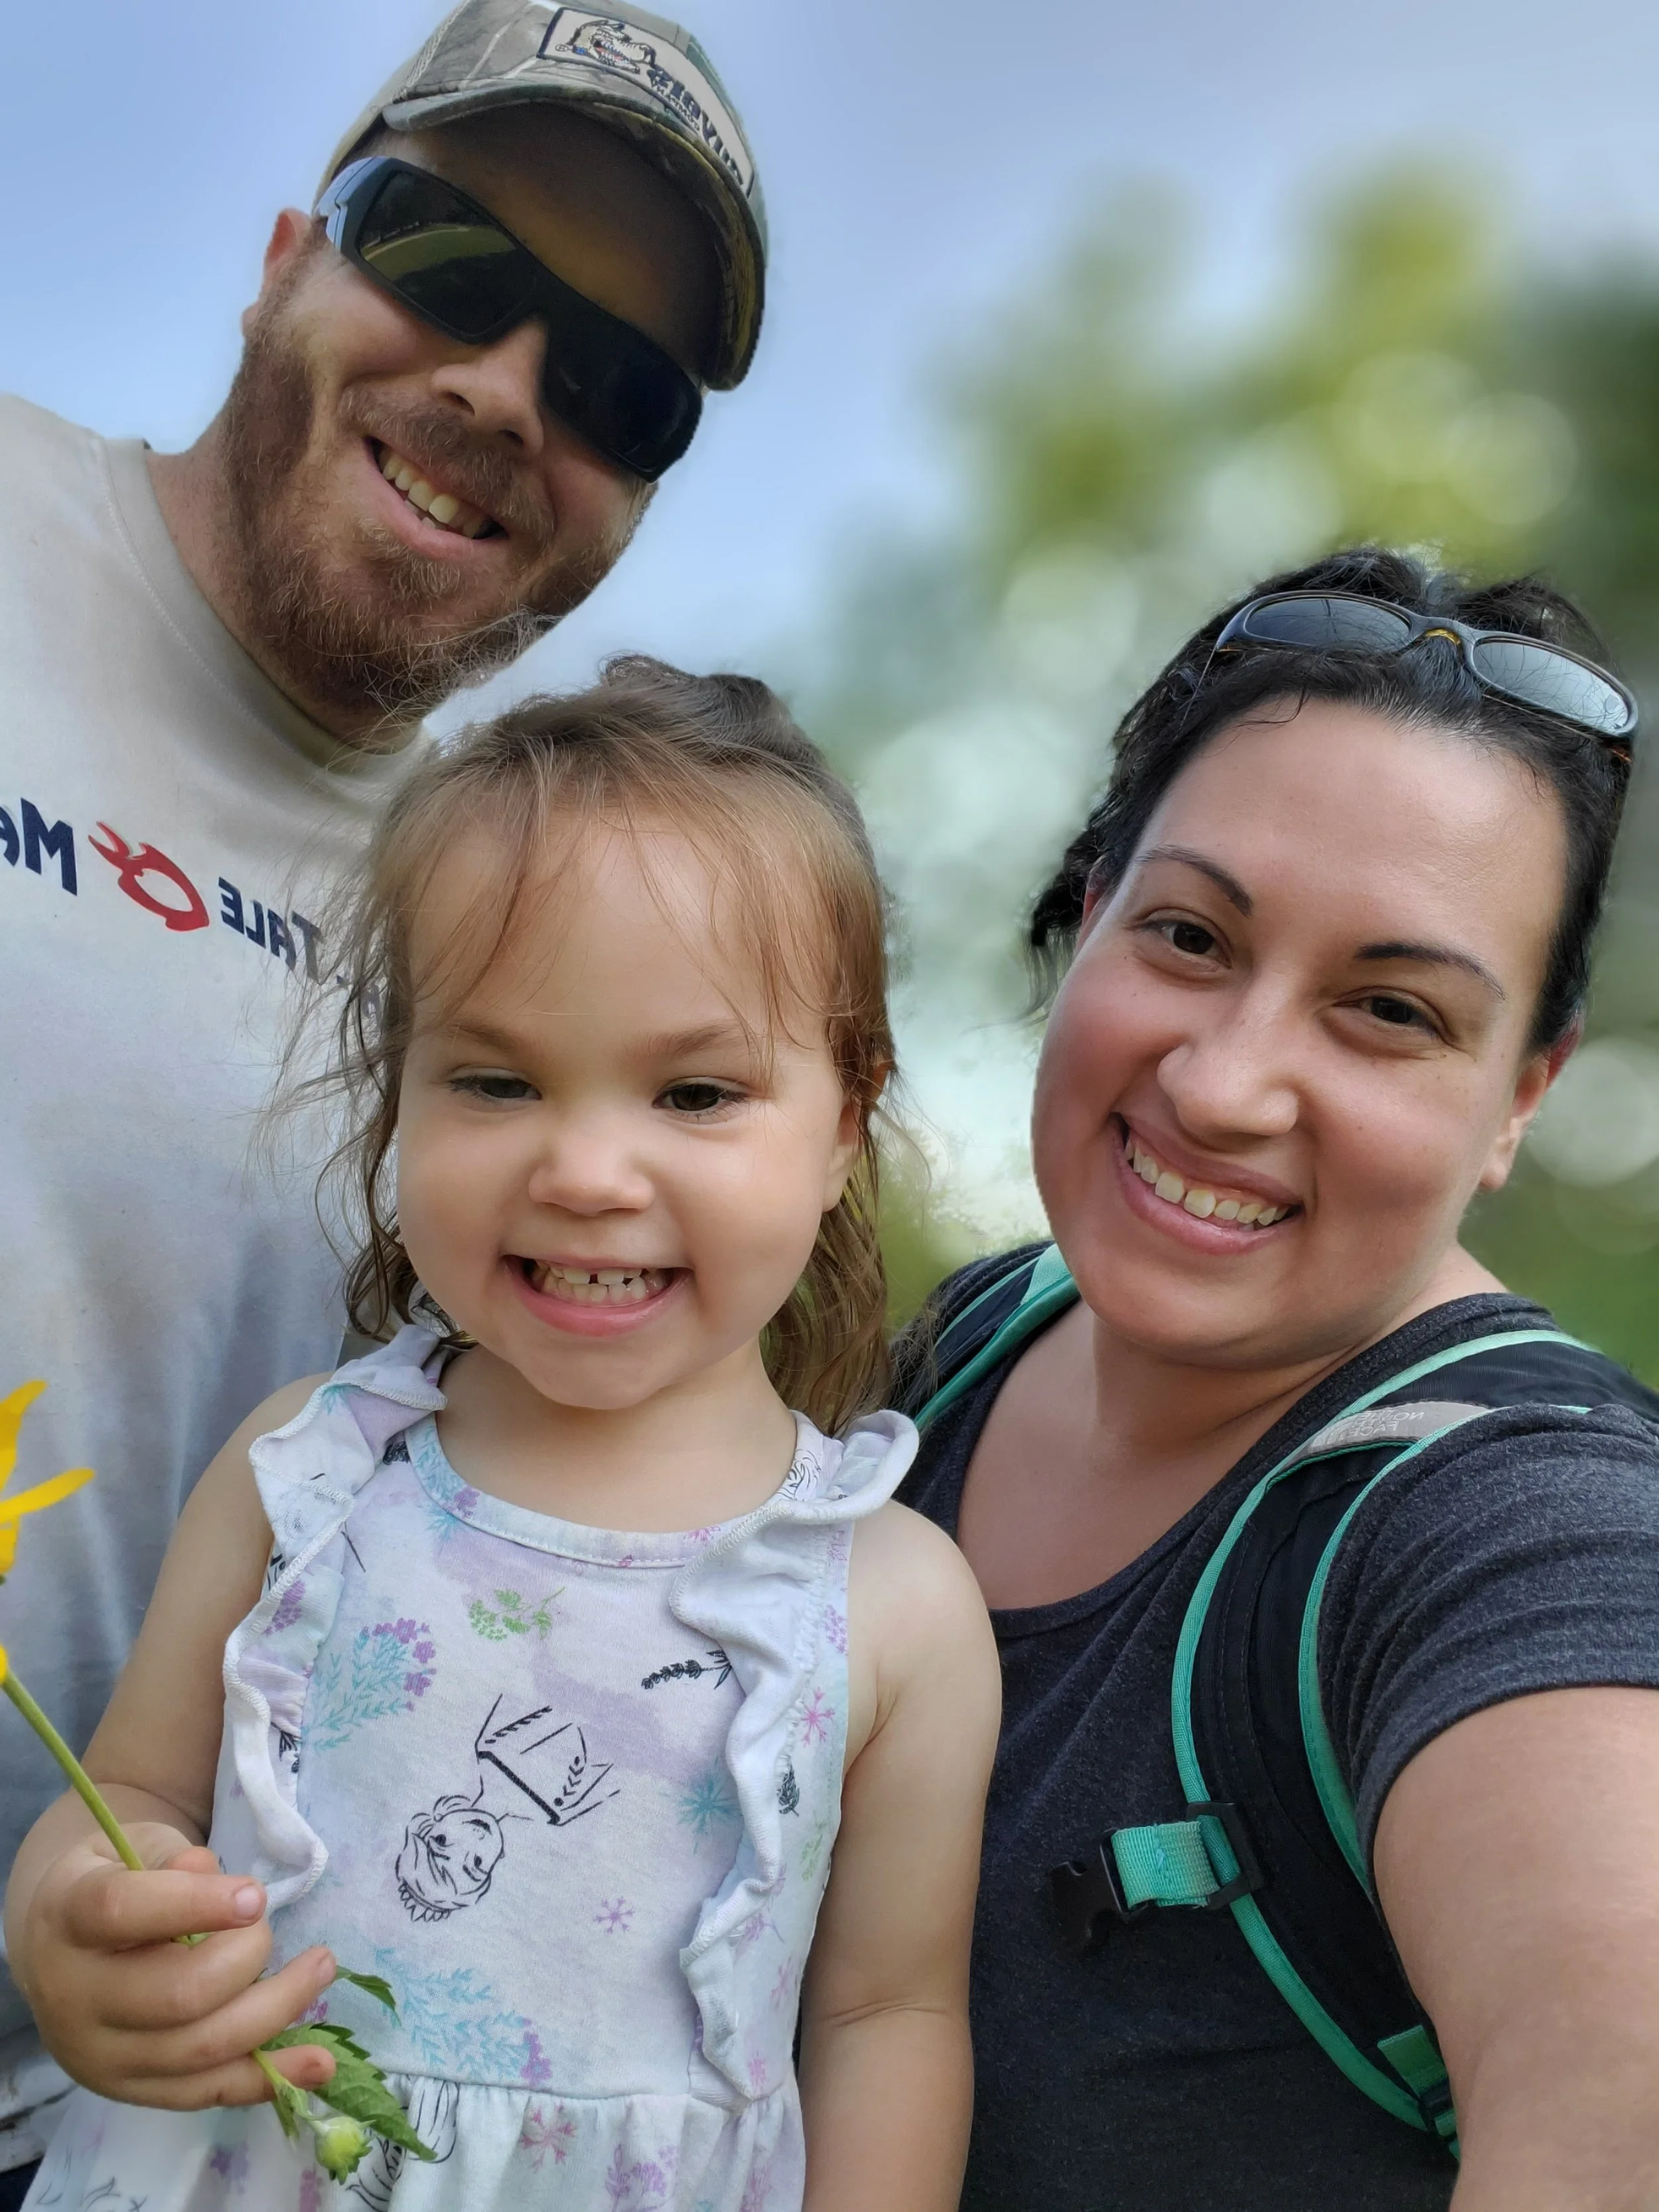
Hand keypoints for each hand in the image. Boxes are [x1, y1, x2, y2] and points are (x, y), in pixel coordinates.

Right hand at [14, 1825, 337, 2108]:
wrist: (58, 1950)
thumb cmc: (112, 1882)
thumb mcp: (131, 1849)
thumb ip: (170, 1858)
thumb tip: (209, 1871)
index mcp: (70, 1920)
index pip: (122, 1912)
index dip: (194, 1903)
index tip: (255, 1896)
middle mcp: (76, 1999)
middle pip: (175, 1996)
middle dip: (246, 1958)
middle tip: (268, 1925)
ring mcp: (103, 2057)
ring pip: (200, 2050)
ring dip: (276, 2009)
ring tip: (321, 1968)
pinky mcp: (133, 2091)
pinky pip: (208, 2092)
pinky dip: (268, 2078)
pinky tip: (319, 2063)